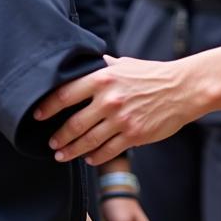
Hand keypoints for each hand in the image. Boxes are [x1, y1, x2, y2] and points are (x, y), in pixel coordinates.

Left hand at [35, 55, 203, 164]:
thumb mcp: (125, 64)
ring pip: (88, 141)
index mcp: (103, 78)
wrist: (183, 89)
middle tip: (50, 143)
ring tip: (61, 155)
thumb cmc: (152, 74)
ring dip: (71, 151)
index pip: (64, 94)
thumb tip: (83, 62)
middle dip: (58, 137)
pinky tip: (88, 158)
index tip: (37, 116)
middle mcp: (109, 99)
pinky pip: (108, 151)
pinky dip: (94, 157)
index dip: (46, 107)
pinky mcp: (134, 135)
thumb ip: (102, 66)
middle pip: (73, 124)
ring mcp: (121, 119)